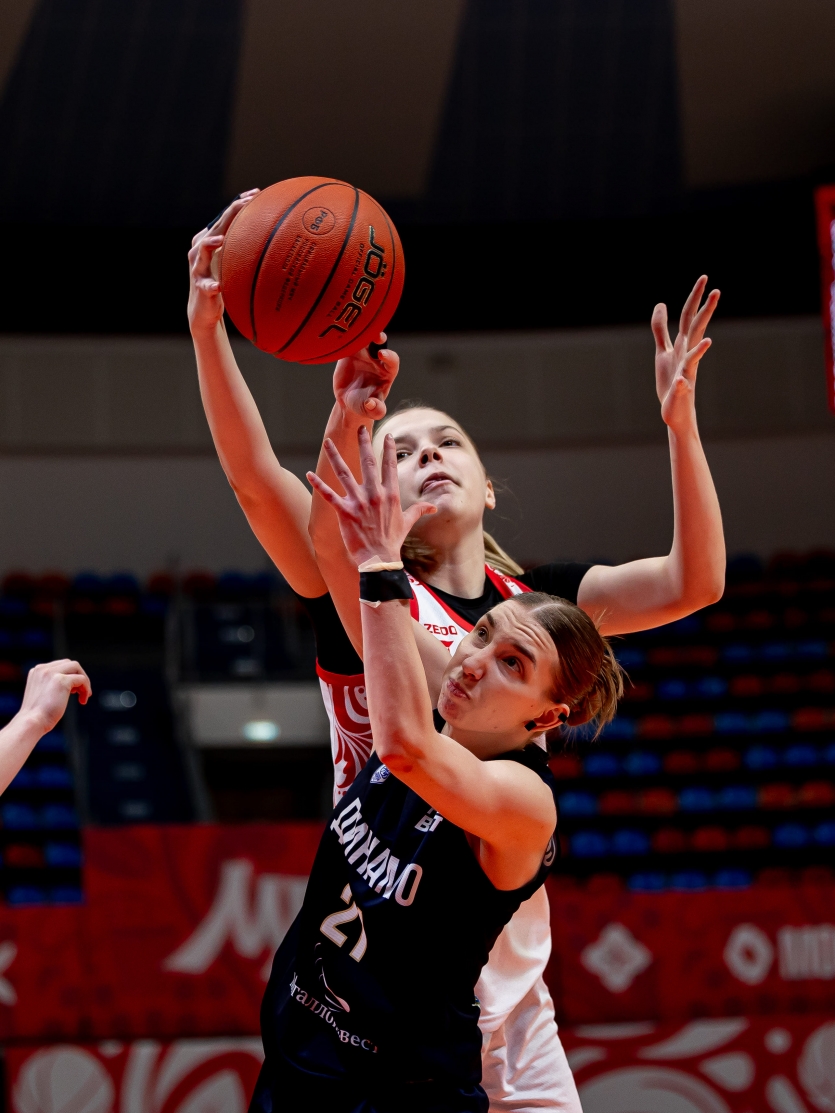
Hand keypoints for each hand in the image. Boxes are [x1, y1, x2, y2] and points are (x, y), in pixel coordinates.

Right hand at [19, 659, 91, 735]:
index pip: (59, 665)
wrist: (32, 723)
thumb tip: (71, 685)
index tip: (73, 691)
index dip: (69, 675)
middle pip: (69, 663)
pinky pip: (82, 679)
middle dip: (78, 676)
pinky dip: (86, 688)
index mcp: (36, 671)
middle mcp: (42, 669)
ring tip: (84, 696)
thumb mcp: (42, 694)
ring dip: (84, 680)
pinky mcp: (61, 681)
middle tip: (79, 693)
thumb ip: (51, 685)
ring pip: (76, 667)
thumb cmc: (37, 715)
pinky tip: (83, 701)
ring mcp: (51, 673)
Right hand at [187, 190, 259, 333]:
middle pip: (216, 226)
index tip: (257, 193)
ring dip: (210, 245)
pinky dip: (211, 285)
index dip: (239, 203)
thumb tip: (280, 238)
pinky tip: (218, 286)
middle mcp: (200, 249)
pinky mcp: (200, 286)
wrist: (205, 309)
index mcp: (210, 239)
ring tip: (220, 240)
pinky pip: (205, 285)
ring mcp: (198, 267)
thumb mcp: (236, 262)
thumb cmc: (223, 281)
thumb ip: (249, 249)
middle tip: (246, 204)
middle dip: (230, 214)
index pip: (225, 216)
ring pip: (202, 251)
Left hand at [307, 427, 435, 566]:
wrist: (379, 558)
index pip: (390, 466)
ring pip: (344, 473)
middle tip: (359, 428)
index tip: (387, 435)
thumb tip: (434, 507)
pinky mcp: (345, 512)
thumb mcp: (407, 522)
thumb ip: (419, 510)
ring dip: (334, 456)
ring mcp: (359, 502)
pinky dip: (318, 484)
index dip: (389, 449)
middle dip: (363, 443)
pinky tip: (309, 474)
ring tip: (327, 441)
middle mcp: (375, 494)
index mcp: (390, 494)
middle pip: (367, 462)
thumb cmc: (393, 541)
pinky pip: (329, 495)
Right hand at [333, 334, 398, 421]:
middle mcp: (377, 358)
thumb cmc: (363, 404)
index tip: (382, 355)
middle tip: (375, 335)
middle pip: (380, 343)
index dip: (389, 356)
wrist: (348, 400)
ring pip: (363, 337)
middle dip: (378, 337)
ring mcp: (363, 352)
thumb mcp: (370, 410)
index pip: (392, 360)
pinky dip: (343, 337)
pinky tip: (337, 333)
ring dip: (360, 331)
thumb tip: (370, 404)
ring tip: (353, 329)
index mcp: (387, 371)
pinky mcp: (349, 351)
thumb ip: (375, 410)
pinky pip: (347, 340)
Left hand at [652, 276, 719, 432]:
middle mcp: (687, 355)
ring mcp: (686, 372)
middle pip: (695, 329)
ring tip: (709, 338)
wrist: (676, 411)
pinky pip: (683, 384)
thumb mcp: (662, 351)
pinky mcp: (680, 390)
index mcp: (682, 345)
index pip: (689, 317)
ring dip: (699, 347)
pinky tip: (683, 378)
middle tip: (716, 289)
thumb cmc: (671, 381)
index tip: (705, 277)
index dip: (695, 298)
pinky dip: (683, 380)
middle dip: (704, 310)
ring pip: (693, 355)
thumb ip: (660, 328)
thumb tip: (660, 303)